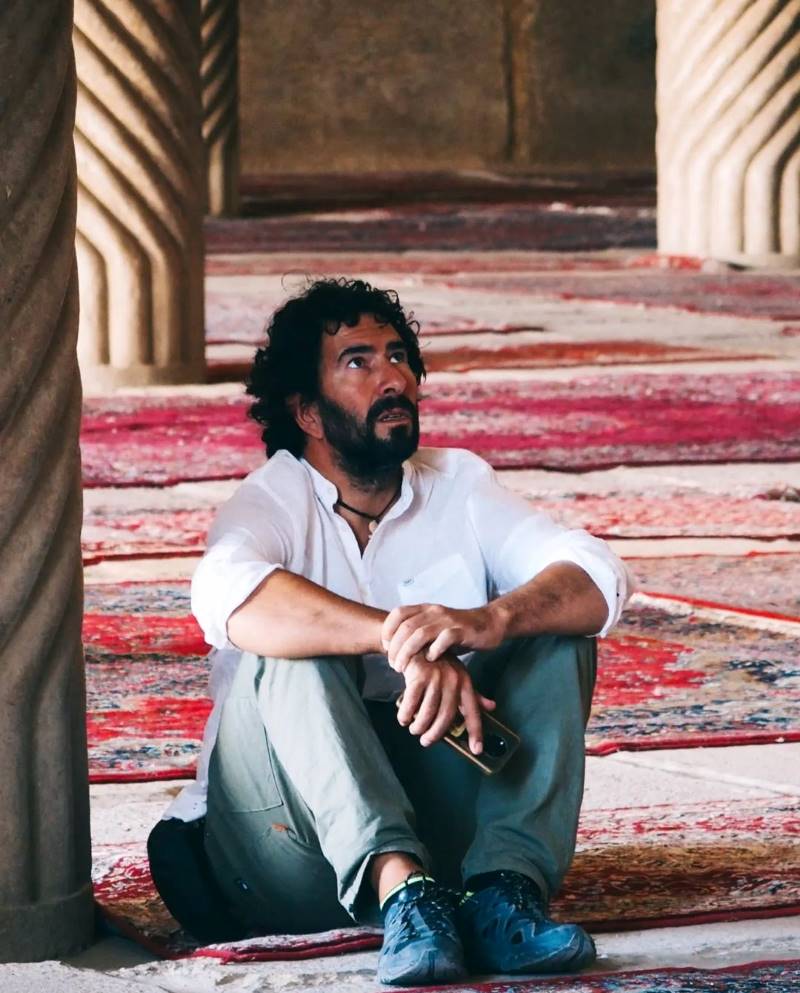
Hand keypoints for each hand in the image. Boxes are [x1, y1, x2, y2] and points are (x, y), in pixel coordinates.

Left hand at [382, 602, 506, 673]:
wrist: (490, 624)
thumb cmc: (459, 632)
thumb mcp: (435, 630)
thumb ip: (418, 636)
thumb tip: (396, 652)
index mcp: (426, 609)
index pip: (398, 613)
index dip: (388, 629)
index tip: (385, 647)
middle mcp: (434, 612)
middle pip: (406, 627)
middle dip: (395, 647)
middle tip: (393, 664)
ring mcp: (448, 620)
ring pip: (420, 633)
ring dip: (407, 652)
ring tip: (402, 668)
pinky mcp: (462, 630)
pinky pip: (444, 639)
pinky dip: (434, 650)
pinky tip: (431, 660)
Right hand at [397, 651, 495, 753]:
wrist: (417, 642)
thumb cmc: (439, 663)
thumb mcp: (458, 676)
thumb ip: (473, 694)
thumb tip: (492, 707)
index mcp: (465, 683)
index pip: (473, 712)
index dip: (475, 732)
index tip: (476, 750)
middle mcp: (453, 681)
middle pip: (445, 718)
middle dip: (435, 734)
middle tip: (426, 740)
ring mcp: (436, 678)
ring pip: (427, 713)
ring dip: (419, 726)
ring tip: (414, 729)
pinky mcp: (419, 676)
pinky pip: (411, 704)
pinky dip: (406, 715)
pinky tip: (403, 718)